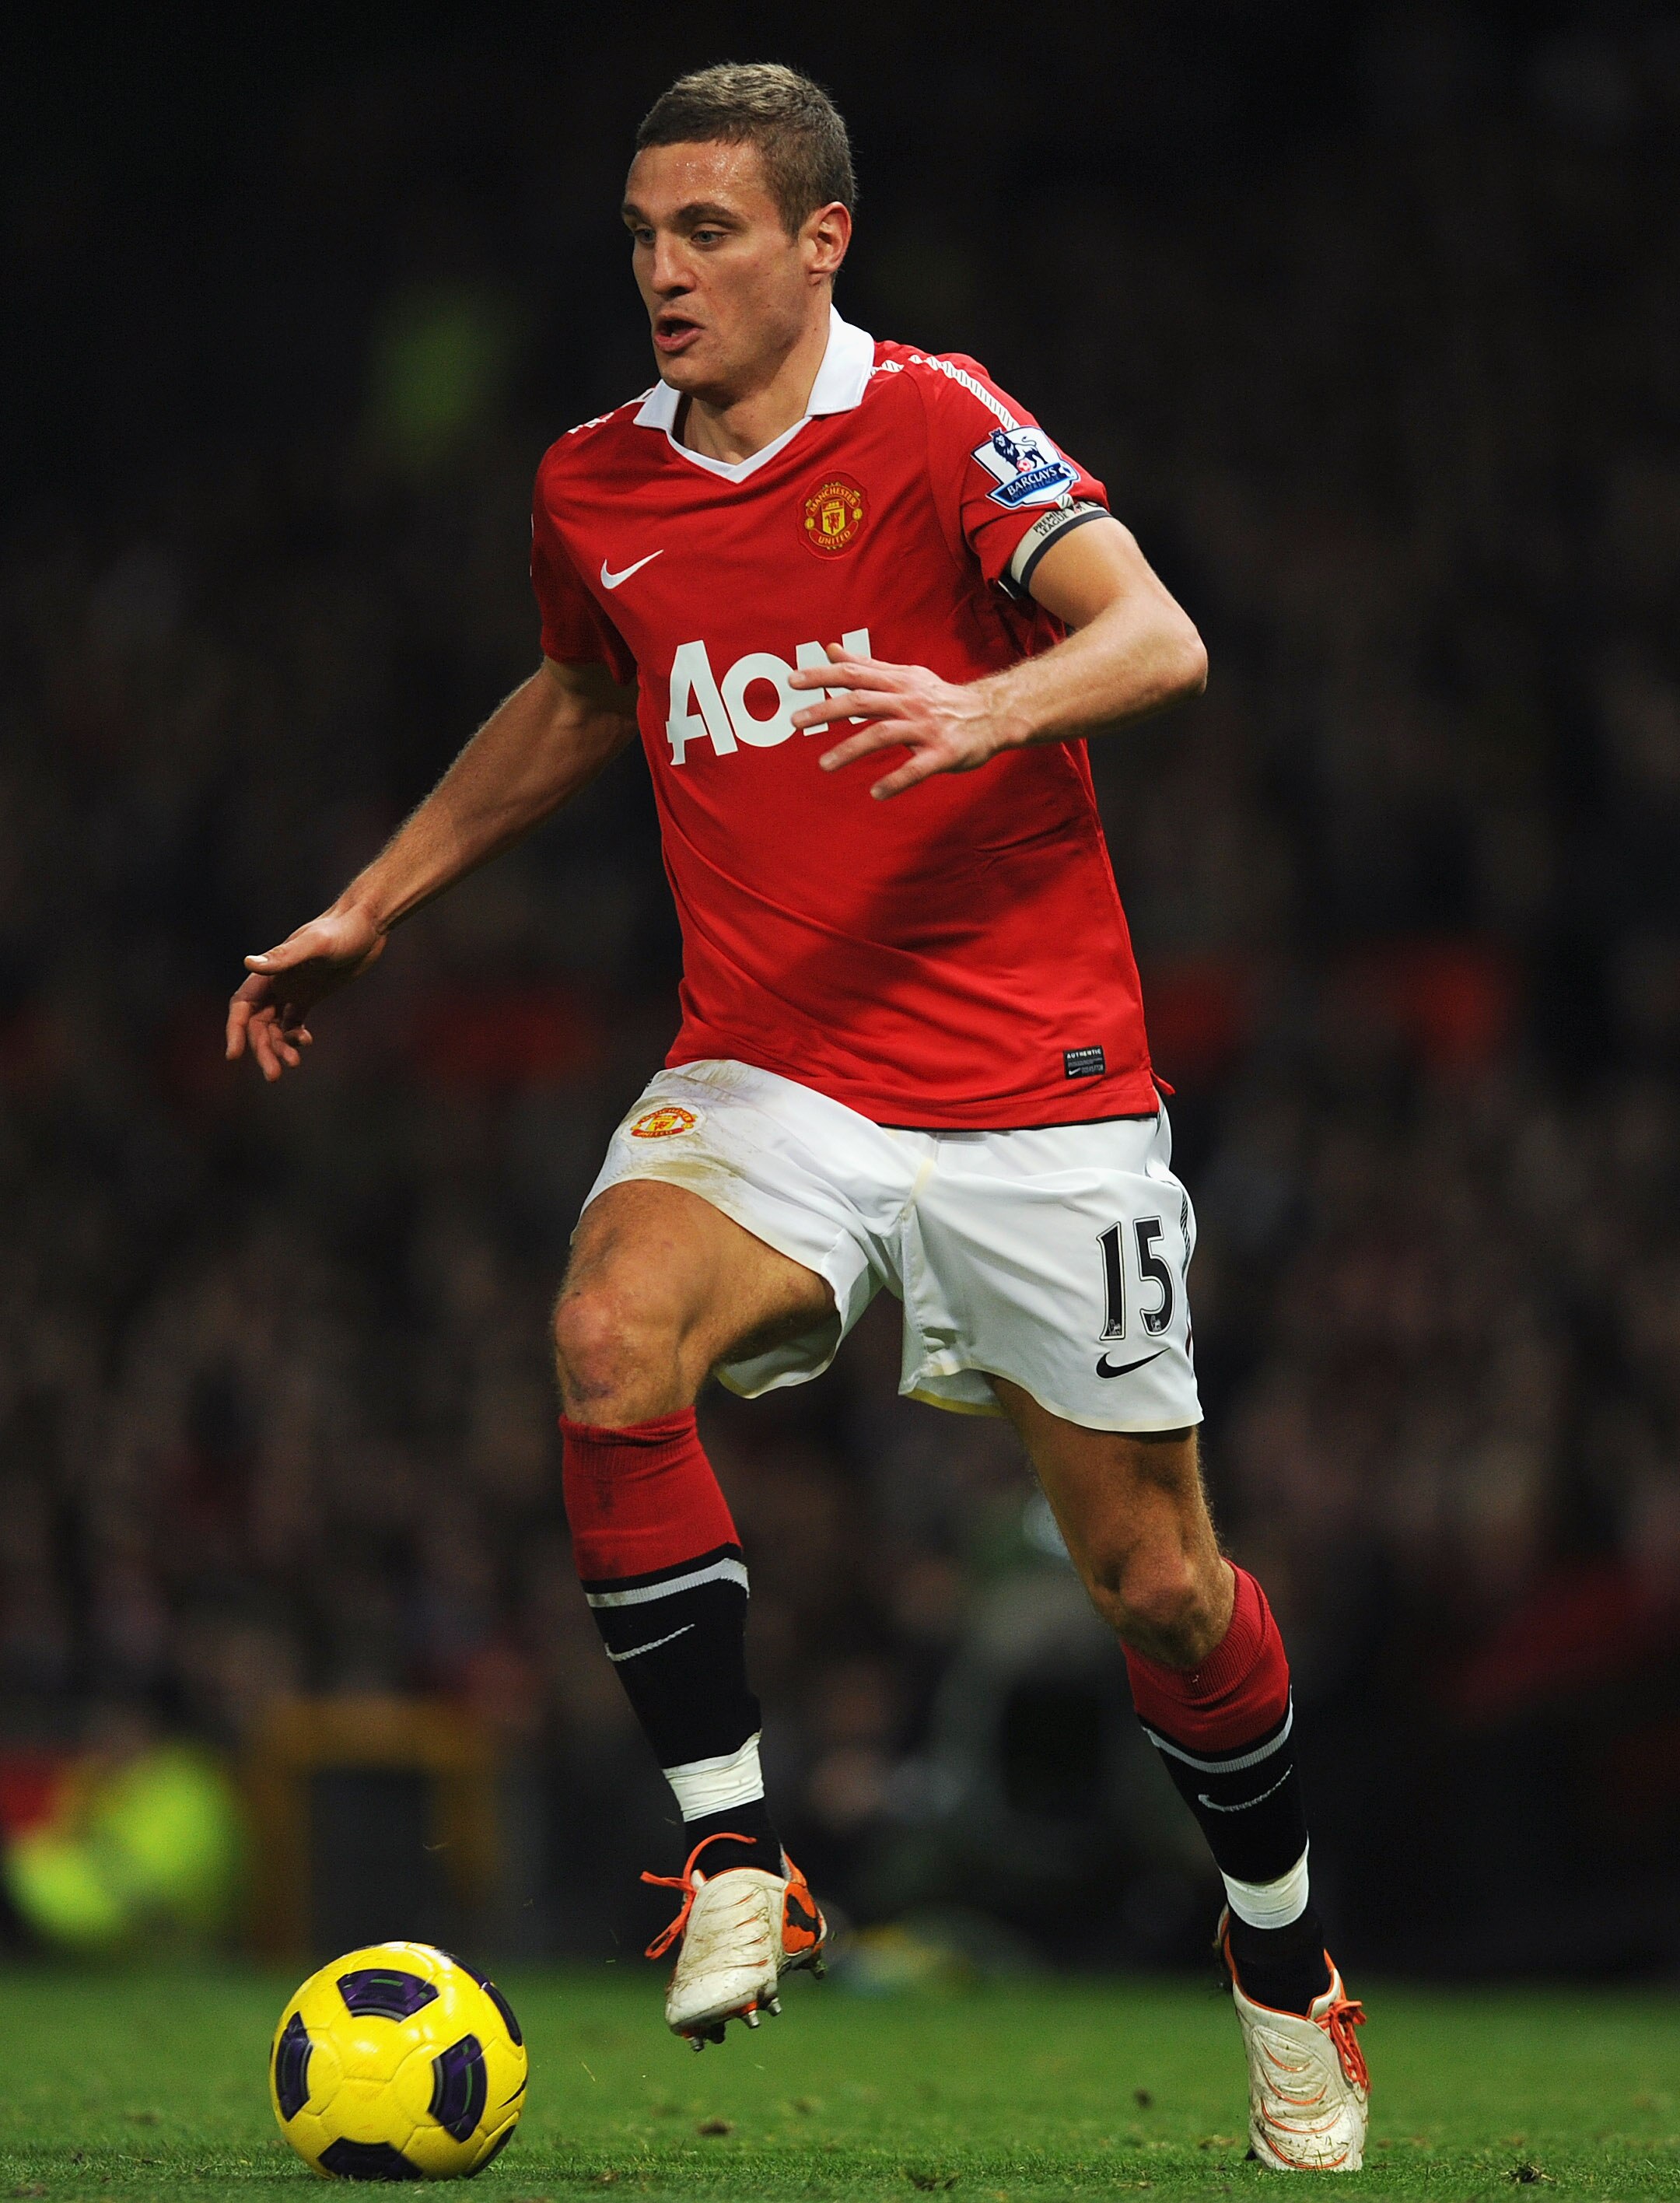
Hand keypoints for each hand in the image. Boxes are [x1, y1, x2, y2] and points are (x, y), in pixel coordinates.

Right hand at [224, 905, 385, 1082]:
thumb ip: (284, 957)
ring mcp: (293, 989)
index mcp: (270, 972)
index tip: (234, 1056)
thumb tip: (248, 964)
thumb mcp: (315, 945)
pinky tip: (306, 1042)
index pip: (242, 1006)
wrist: (367, 925)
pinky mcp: (310, 994)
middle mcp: (276, 981)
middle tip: (274, 1075)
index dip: (235, 1031)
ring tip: (294, 1063)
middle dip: (263, 1049)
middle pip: (259, 1024)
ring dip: (279, 1046)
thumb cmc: (342, 931)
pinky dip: (295, 1035)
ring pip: (275, 1026)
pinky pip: (293, 1021)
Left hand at [788, 645, 1019, 799]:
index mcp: (898, 682)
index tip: (792, 681)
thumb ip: (866, 666)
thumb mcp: (904, 676)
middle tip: (794, 721)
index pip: (854, 674)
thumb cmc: (940, 697)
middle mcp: (909, 701)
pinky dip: (896, 780)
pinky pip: (916, 768)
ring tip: (823, 765)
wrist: (991, 714)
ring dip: (850, 749)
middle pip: (862, 700)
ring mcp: (926, 727)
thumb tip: (830, 650)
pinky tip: (876, 793)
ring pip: (882, 734)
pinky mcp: (943, 753)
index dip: (822, 676)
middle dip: (826, 710)